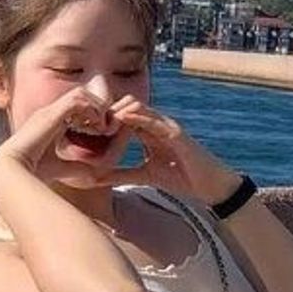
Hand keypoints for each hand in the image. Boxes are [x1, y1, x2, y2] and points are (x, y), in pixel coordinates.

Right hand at [0, 87, 135, 188]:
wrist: (11, 173)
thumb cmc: (32, 174)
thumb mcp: (62, 169)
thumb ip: (76, 167)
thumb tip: (94, 174)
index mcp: (50, 123)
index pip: (77, 107)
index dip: (94, 116)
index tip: (105, 132)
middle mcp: (49, 113)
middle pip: (81, 95)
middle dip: (99, 108)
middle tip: (109, 127)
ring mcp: (49, 111)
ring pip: (81, 93)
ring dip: (97, 108)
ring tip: (104, 127)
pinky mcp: (51, 114)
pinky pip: (78, 100)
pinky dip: (92, 110)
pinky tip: (97, 127)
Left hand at [99, 101, 242, 204]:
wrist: (211, 185)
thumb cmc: (182, 178)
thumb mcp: (145, 175)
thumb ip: (122, 174)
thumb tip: (96, 178)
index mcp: (148, 132)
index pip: (122, 116)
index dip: (103, 117)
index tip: (81, 124)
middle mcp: (157, 124)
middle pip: (126, 105)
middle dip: (106, 110)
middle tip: (87, 121)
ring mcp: (167, 125)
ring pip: (139, 107)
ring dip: (118, 110)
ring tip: (99, 119)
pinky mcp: (176, 132)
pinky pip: (154, 119)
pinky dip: (138, 117)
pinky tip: (121, 120)